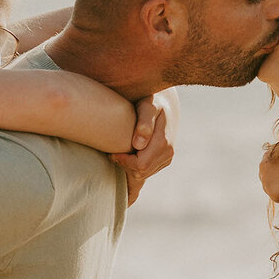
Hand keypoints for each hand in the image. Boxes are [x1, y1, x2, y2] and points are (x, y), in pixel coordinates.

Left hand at [111, 89, 178, 205]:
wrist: (165, 101)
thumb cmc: (153, 99)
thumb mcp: (149, 104)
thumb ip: (144, 121)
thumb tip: (138, 143)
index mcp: (163, 144)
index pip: (140, 165)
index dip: (124, 162)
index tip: (111, 153)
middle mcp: (167, 154)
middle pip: (140, 173)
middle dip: (125, 167)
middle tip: (110, 154)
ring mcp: (166, 158)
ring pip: (143, 175)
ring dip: (129, 169)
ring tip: (117, 156)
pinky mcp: (162, 160)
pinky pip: (146, 174)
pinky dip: (135, 175)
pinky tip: (126, 179)